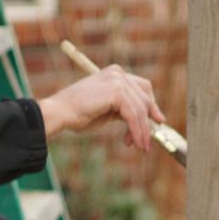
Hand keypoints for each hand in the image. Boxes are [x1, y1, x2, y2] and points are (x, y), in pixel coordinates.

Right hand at [37, 66, 164, 150]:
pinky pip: (133, 115)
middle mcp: (118, 73)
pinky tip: (133, 142)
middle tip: (147, 141)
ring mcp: (118, 80)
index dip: (152, 105)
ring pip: (141, 109)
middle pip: (145, 98)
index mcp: (115, 74)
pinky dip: (136, 131)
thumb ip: (124, 109)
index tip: (157, 121)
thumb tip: (143, 121)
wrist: (60, 113)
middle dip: (148, 121)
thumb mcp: (107, 109)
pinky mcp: (117, 92)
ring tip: (141, 146)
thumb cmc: (78, 114)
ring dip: (142, 131)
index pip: (143, 87)